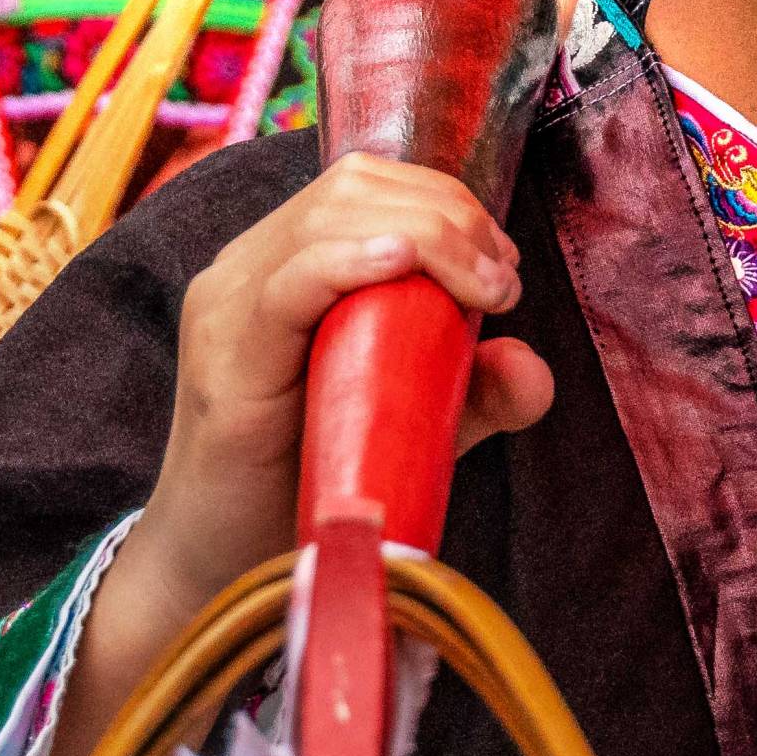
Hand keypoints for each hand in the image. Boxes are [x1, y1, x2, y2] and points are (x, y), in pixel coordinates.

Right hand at [128, 153, 553, 623]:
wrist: (223, 570)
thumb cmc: (311, 486)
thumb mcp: (409, 424)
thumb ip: (471, 390)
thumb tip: (532, 365)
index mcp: (283, 262)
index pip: (361, 185)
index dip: (442, 200)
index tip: (501, 264)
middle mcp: (245, 267)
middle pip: (348, 188)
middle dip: (444, 215)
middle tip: (500, 280)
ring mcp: (226, 305)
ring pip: (324, 219)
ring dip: (422, 237)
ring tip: (479, 288)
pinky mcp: (225, 357)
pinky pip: (285, 283)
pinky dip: (348, 262)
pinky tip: (398, 264)